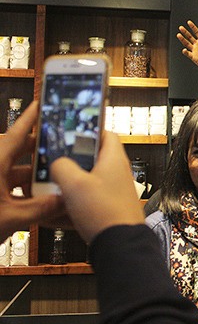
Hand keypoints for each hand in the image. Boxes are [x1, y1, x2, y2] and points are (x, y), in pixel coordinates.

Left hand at [0, 102, 63, 241]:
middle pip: (17, 150)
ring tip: (53, 178)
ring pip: (13, 169)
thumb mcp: (11, 219)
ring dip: (31, 174)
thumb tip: (65, 200)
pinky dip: (21, 188)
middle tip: (59, 145)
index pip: (16, 134)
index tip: (40, 104)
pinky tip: (36, 197)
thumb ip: (42, 208)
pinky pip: (6, 183)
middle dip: (38, 148)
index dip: (30, 118)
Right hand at [50, 131, 144, 243]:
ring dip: (69, 187)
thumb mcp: (74, 184)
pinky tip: (57, 215)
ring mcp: (114, 192)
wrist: (121, 245)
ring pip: (88, 183)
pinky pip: (88, 202)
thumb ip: (62, 166)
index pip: (107, 134)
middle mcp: (117, 174)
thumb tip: (58, 163)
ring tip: (52, 191)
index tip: (73, 132)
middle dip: (71, 163)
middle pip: (93, 160)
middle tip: (55, 165)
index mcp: (114, 160)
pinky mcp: (109, 209)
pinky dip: (73, 206)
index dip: (89, 130)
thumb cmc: (106, 213)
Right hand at [177, 20, 197, 70]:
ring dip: (182, 39)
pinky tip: (184, 49)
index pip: (196, 32)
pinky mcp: (194, 57)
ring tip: (178, 35)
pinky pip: (188, 54)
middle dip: (185, 32)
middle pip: (189, 37)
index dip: (193, 27)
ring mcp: (195, 50)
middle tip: (181, 27)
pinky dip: (185, 52)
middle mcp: (197, 44)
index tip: (189, 22)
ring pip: (187, 43)